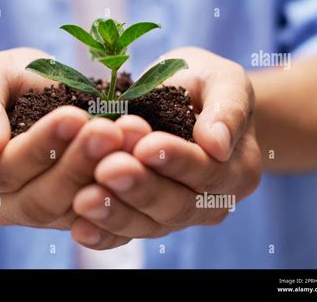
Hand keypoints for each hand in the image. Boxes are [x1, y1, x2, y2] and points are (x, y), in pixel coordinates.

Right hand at [0, 48, 123, 228]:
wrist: (28, 100)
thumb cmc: (7, 84)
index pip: (4, 168)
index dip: (40, 146)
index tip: (74, 116)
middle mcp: (0, 203)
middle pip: (38, 199)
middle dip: (77, 165)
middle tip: (110, 132)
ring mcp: (36, 213)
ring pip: (69, 210)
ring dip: (101, 179)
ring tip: (128, 143)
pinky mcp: (68, 216)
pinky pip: (93, 216)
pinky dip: (116, 193)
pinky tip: (137, 163)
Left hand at [70, 47, 261, 248]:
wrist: (182, 101)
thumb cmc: (202, 86)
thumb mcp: (223, 81)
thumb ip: (228, 108)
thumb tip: (217, 144)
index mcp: (236, 169)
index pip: (207, 170)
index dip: (176, 160)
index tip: (145, 146)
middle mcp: (209, 201)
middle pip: (176, 204)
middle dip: (140, 187)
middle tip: (108, 170)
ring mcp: (176, 215)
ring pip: (149, 224)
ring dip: (116, 213)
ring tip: (85, 200)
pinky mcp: (145, 220)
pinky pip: (125, 234)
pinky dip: (103, 234)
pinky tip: (80, 228)